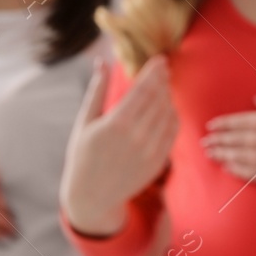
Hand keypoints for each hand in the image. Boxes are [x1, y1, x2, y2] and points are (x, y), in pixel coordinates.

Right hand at [59, 56, 177, 235]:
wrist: (93, 196)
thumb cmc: (82, 156)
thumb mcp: (84, 122)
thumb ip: (96, 91)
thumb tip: (102, 62)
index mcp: (116, 124)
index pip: (143, 90)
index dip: (154, 72)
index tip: (160, 59)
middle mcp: (137, 137)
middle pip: (159, 99)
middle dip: (163, 80)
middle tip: (165, 67)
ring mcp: (150, 151)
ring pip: (168, 114)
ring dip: (169, 97)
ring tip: (164, 85)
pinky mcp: (158, 162)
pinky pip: (172, 133)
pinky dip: (173, 116)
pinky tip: (167, 107)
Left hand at [202, 92, 255, 184]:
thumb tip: (255, 101)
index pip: (243, 122)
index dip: (225, 124)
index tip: (210, 126)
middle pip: (240, 141)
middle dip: (221, 141)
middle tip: (204, 143)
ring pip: (245, 158)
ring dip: (226, 156)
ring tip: (212, 155)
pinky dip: (241, 171)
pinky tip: (230, 168)